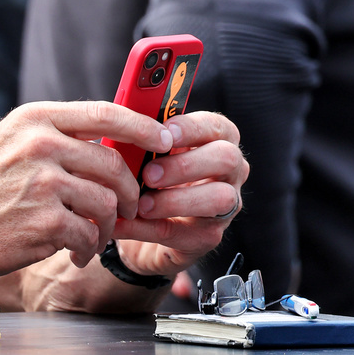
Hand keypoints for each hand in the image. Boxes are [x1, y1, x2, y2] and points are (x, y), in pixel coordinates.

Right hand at [0, 101, 174, 275]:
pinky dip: (87, 248)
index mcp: (36, 119)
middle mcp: (40, 144)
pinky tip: (74, 250)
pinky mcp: (44, 221)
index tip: (164, 139)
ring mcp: (42, 183)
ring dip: (106, 226)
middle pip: (113, 164)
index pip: (105, 113)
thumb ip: (57, 135)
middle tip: (127, 207)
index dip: (142, 126)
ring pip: (106, 203)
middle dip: (129, 192)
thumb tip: (113, 140)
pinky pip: (89, 235)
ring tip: (92, 235)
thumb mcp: (14, 141)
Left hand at [111, 110, 247, 277]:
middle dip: (185, 165)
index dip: (192, 127)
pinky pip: (188, 233)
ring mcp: (225, 205)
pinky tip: (126, 224)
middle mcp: (229, 171)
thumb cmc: (142, 174)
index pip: (217, 126)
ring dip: (176, 201)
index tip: (165, 132)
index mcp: (214, 140)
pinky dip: (150, 229)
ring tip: (141, 204)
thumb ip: (141, 135)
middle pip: (226, 158)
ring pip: (220, 199)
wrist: (135, 222)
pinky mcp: (209, 236)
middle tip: (148, 174)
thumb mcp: (141, 150)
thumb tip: (124, 118)